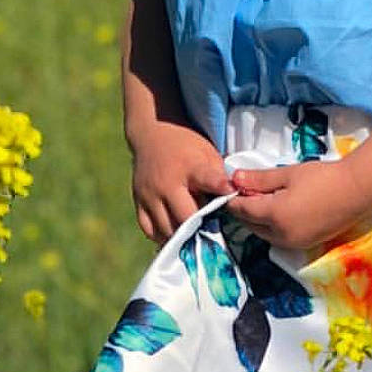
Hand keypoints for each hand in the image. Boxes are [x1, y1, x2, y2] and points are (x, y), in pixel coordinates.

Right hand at [129, 119, 235, 244]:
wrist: (152, 133)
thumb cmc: (187, 145)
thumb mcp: (207, 152)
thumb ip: (218, 176)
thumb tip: (233, 198)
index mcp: (190, 167)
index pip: (208, 180)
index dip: (221, 189)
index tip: (232, 196)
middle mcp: (167, 184)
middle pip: (186, 217)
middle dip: (202, 227)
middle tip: (214, 234)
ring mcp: (150, 195)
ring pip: (167, 229)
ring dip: (184, 237)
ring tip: (197, 238)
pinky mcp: (138, 203)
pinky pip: (150, 230)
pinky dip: (163, 236)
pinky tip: (177, 237)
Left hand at [225, 159, 368, 250]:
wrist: (357, 190)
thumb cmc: (323, 177)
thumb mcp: (288, 174)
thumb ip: (260, 179)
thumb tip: (235, 178)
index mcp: (274, 216)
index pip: (243, 210)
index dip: (234, 199)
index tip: (231, 187)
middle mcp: (281, 236)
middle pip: (251, 226)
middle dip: (246, 210)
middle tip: (248, 190)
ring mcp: (295, 243)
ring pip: (266, 234)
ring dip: (260, 220)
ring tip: (266, 198)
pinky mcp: (306, 244)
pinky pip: (281, 238)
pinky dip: (275, 226)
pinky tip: (283, 209)